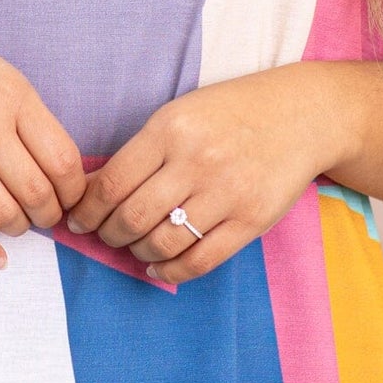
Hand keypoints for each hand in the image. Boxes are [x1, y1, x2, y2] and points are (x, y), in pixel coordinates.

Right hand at [0, 6, 86, 269]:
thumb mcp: (1, 73)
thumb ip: (30, 116)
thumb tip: (61, 168)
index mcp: (14, 97)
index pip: (63, 160)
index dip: (74, 190)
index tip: (70, 196)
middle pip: (37, 193)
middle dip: (50, 215)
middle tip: (47, 214)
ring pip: (3, 213)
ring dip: (20, 228)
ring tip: (19, 221)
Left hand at [62, 66, 353, 285]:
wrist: (303, 114)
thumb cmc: (232, 112)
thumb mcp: (181, 113)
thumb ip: (140, 150)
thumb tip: (92, 189)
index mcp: (171, 128)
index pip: (112, 182)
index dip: (88, 209)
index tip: (79, 219)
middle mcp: (197, 161)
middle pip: (132, 217)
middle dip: (109, 234)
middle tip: (106, 235)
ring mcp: (227, 193)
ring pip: (162, 242)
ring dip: (138, 253)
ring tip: (135, 247)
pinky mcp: (252, 220)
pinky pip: (201, 260)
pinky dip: (171, 270)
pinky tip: (159, 266)